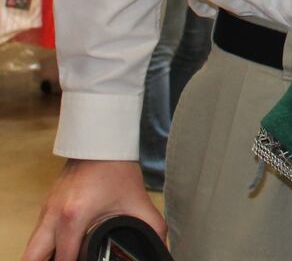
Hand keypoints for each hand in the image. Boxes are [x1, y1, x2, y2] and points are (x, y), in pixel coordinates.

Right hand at [21, 159, 165, 260]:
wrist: (101, 141)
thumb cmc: (117, 169)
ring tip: (66, 258)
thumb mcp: (138, 201)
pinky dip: (44, 246)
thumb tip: (161, 248)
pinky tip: (61, 248)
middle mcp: (53, 216)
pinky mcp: (45, 206)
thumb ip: (152, 228)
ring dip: (43, 257)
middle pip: (32, 258)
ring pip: (30, 249)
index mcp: (73, 217)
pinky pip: (37, 235)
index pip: (64, 260)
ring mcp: (46, 211)